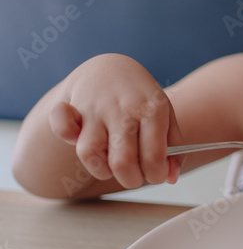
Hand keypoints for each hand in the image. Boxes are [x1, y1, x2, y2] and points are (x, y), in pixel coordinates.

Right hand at [49, 54, 184, 190]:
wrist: (112, 68)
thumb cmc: (142, 100)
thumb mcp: (167, 117)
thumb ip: (176, 149)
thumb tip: (170, 178)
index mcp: (152, 111)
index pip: (153, 158)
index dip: (155, 176)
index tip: (154, 174)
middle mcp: (124, 110)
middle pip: (122, 162)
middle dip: (131, 180)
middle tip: (134, 175)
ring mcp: (97, 109)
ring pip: (89, 153)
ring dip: (100, 169)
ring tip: (110, 163)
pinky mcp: (73, 108)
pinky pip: (61, 126)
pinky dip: (66, 135)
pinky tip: (79, 137)